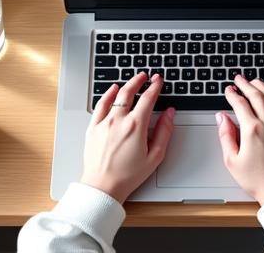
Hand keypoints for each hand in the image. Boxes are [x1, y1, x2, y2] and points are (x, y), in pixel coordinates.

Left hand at [80, 72, 175, 202]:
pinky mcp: (93, 128)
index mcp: (136, 126)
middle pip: (130, 92)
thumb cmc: (129, 175)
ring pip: (115, 96)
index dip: (155, 87)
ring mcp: (104, 123)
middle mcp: (119, 120)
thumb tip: (170, 114)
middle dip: (139, 81)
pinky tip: (112, 90)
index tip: (158, 80)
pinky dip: (107, 95)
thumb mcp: (155, 155)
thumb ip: (165, 131)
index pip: (148, 99)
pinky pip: (100, 105)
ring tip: (131, 81)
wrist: (103, 186)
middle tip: (146, 76)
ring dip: (125, 85)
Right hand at [216, 75, 263, 205]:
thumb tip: (221, 118)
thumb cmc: (258, 180)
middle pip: (256, 96)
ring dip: (262, 87)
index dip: (232, 94)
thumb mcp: (232, 161)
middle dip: (246, 85)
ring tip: (254, 82)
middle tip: (239, 79)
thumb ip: (225, 135)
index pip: (240, 104)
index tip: (229, 90)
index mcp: (252, 130)